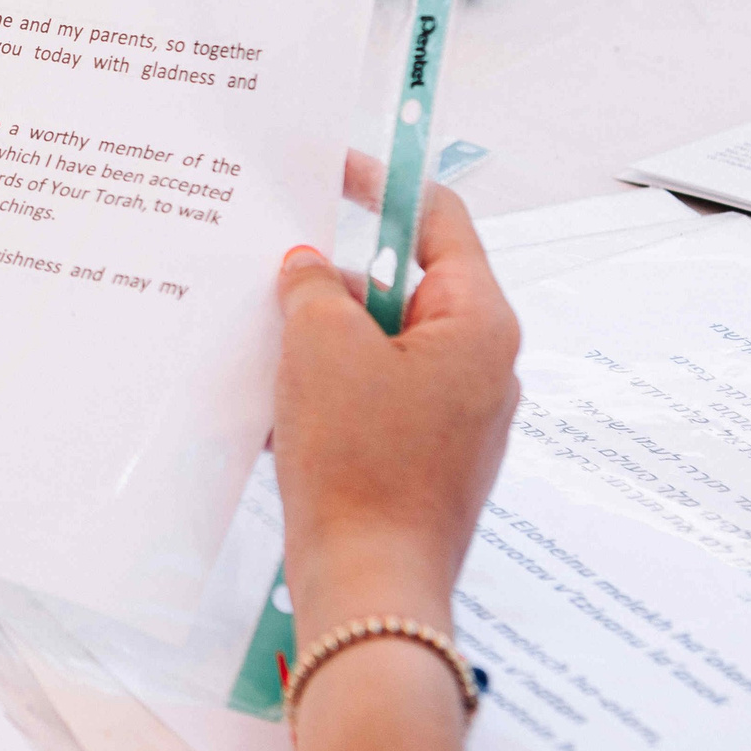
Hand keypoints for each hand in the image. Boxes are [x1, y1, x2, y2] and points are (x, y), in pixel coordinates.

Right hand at [271, 179, 519, 638]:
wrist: (369, 584)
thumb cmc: (359, 463)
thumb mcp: (320, 346)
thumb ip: (313, 284)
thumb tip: (310, 266)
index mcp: (478, 322)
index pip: (439, 219)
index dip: (383, 183)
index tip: (332, 166)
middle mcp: (484, 365)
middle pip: (405, 286)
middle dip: (335, 280)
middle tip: (273, 272)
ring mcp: (459, 418)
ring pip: (383, 346)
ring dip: (323, 342)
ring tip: (266, 353)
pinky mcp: (427, 459)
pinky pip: (375, 398)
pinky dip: (328, 392)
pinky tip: (280, 411)